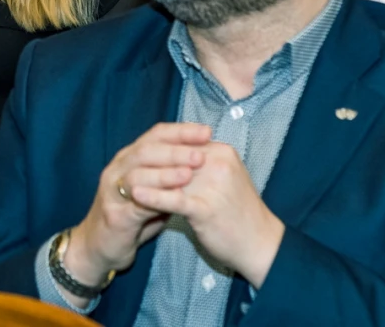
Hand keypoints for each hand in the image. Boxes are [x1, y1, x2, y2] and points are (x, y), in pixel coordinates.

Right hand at [63, 123, 208, 291]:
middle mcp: (118, 168)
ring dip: (164, 172)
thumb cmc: (132, 217)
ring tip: (188, 174)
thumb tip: (204, 159)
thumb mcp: (154, 192)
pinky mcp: (114, 215)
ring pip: (137, 173)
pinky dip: (155, 199)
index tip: (207, 131)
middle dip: (175, 149)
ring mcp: (112, 190)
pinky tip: (174, 199)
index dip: (181, 131)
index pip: (156, 135)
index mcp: (130, 157)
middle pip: (146, 149)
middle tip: (200, 154)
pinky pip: (135, 203)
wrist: (100, 247)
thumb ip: (171, 176)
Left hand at [131, 141, 284, 288]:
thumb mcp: (226, 177)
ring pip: (170, 175)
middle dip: (149, 159)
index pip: (184, 140)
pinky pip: (173, 199)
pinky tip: (136, 196)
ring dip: (145, 176)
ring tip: (123, 177)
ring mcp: (213, 184)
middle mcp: (218, 162)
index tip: (138, 149)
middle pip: (175, 155)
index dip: (159, 145)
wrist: (261, 244)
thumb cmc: (240, 212)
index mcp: (222, 151)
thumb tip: (178, 154)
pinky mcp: (206, 207)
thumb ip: (204, 163)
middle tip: (127, 164)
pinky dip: (153, 196)